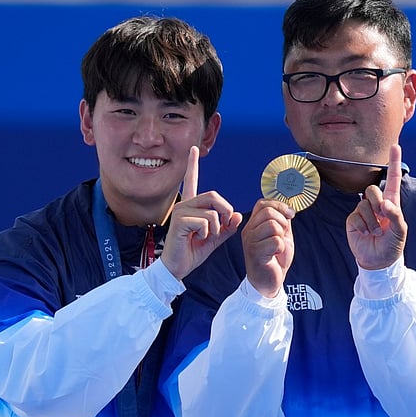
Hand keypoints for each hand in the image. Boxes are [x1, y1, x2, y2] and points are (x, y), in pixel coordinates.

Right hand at [160, 146, 243, 279]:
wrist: (177, 268)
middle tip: (224, 226)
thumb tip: (238, 215)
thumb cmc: (192, 252)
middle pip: (213, 195)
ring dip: (216, 228)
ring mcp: (180, 211)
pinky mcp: (179, 221)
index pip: (193, 181)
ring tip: (203, 237)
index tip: (193, 149)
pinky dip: (207, 234)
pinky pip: (205, 222)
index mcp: (192, 207)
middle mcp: (184, 205)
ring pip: (212, 211)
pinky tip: (195, 239)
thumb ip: (227, 227)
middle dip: (225, 211)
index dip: (193, 165)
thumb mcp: (215, 239)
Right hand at [241, 199, 294, 297]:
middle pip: (268, 212)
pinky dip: (281, 248)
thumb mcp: (280, 236)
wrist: (268, 282)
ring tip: (277, 247)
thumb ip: (282, 221)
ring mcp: (250, 241)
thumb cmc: (274, 260)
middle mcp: (249, 231)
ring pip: (272, 225)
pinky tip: (275, 255)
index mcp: (253, 225)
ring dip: (282, 236)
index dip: (279, 205)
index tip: (290, 215)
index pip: (262, 203)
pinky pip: (276, 241)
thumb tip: (288, 208)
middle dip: (282, 222)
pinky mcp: (255, 253)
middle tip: (282, 236)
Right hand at [347, 144, 405, 269]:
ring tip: (376, 232)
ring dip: (372, 220)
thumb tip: (385, 205)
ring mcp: (364, 211)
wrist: (377, 261)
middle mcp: (377, 204)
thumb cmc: (392, 245)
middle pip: (372, 189)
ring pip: (364, 202)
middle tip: (382, 217)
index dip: (394, 162)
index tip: (395, 146)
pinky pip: (356, 214)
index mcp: (392, 203)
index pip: (392, 179)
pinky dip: (363, 225)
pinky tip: (366, 233)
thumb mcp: (400, 231)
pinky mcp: (353, 219)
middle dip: (377, 202)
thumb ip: (395, 216)